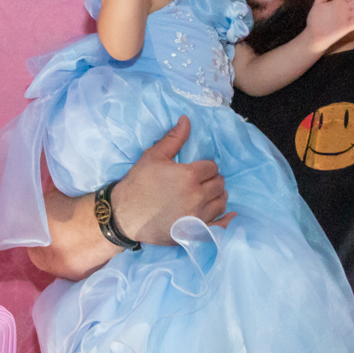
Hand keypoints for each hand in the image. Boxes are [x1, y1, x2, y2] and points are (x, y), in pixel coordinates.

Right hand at [110, 116, 231, 244]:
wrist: (124, 215)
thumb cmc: (138, 184)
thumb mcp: (153, 156)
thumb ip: (173, 139)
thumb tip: (186, 120)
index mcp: (189, 176)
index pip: (211, 167)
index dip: (205, 167)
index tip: (197, 170)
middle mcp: (197, 196)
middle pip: (218, 184)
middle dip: (212, 180)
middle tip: (203, 181)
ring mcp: (198, 216)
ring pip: (221, 202)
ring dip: (218, 196)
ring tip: (209, 195)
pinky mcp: (195, 232)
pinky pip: (220, 226)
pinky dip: (226, 219)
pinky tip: (229, 214)